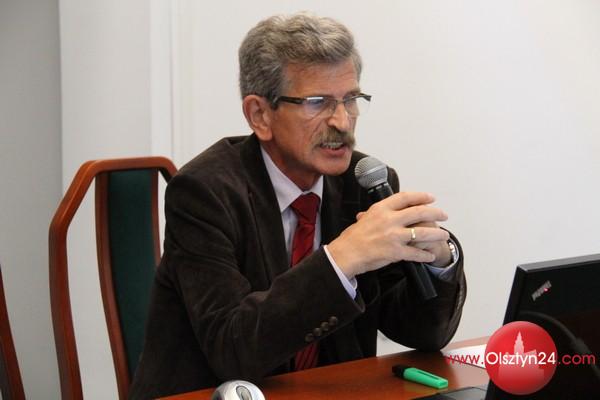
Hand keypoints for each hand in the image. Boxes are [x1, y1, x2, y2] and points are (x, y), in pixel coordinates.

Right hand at [327, 192, 449, 278]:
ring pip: (423, 232)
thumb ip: (377, 214)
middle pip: (419, 212)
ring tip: (444, 235)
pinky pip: (416, 252)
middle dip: (435, 213)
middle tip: (443, 215)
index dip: (421, 196)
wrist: (346, 253)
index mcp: (381, 209)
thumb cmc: (352, 238)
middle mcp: (389, 220)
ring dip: (437, 234)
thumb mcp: (364, 219)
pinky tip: (430, 256)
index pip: (406, 197)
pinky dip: (425, 255)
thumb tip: (382, 210)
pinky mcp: (395, 252)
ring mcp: (393, 236)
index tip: (430, 198)